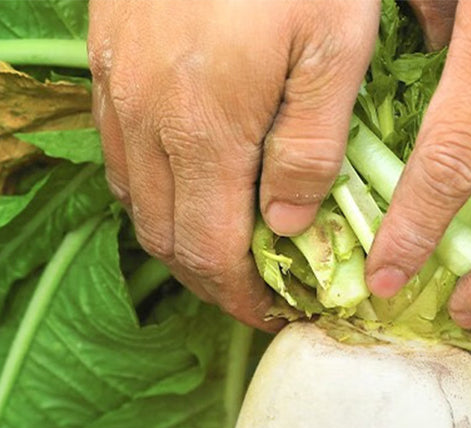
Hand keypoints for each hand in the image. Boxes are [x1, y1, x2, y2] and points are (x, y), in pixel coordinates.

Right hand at [88, 0, 378, 328]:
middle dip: (211, 279)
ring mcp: (118, 83)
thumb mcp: (336, 45)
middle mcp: (146, 115)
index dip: (240, 298)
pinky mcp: (108, 53)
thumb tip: (288, 228)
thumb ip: (310, 149)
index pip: (209, 253)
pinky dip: (155, 186)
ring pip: (137, 198)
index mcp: (204, 126)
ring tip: (230, 244)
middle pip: (166, 238)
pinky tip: (191, 180)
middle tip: (258, 288)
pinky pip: (121, 149)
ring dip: (181, 236)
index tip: (275, 312)